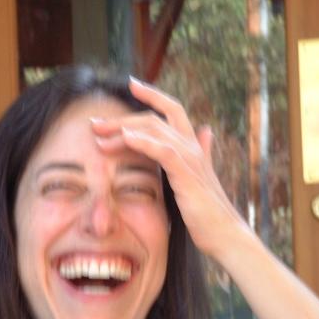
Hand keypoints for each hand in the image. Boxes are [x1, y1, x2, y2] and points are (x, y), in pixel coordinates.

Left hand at [91, 77, 249, 257]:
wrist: (224, 234)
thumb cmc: (208, 210)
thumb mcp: (200, 176)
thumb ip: (201, 152)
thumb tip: (206, 130)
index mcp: (193, 146)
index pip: (172, 110)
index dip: (153, 94)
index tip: (132, 84)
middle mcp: (192, 146)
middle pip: (154, 118)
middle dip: (122, 118)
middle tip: (95, 123)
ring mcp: (191, 158)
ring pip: (155, 130)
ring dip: (123, 129)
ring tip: (99, 133)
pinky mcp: (187, 174)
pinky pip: (163, 151)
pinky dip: (143, 142)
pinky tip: (125, 138)